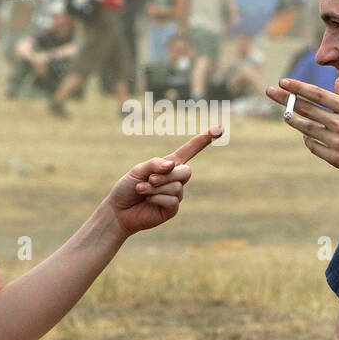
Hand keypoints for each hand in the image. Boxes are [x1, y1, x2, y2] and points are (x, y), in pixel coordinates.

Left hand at [107, 128, 221, 235]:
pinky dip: (156, 198)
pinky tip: (147, 201)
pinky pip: (172, 200)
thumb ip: (155, 164)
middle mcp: (175, 179)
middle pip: (186, 171)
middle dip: (167, 175)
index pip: (190, 150)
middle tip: (150, 180)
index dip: (204, 140)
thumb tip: (172, 166)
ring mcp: (175, 195)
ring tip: (142, 190)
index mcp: (168, 165)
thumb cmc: (127, 188)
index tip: (219, 129)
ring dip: (155, 188)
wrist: (119, 210)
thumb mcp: (138, 169)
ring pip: (177, 187)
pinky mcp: (172, 209)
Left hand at [269, 77, 338, 186]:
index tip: (283, 81)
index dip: (298, 87)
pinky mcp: (334, 158)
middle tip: (269, 91)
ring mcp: (336, 142)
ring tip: (285, 114)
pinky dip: (308, 139)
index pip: (317, 94)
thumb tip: (337, 82)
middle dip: (285, 98)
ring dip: (293, 119)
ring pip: (306, 128)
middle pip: (306, 108)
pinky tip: (306, 136)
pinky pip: (313, 146)